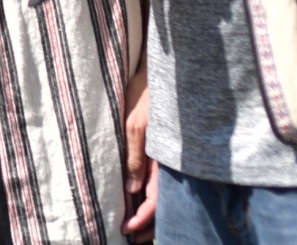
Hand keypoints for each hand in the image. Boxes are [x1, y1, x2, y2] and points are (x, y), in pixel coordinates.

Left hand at [123, 66, 157, 239]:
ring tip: (133, 225)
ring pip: (163, 194)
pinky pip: (160, 178)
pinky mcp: (164, 147)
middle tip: (129, 236)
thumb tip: (130, 189)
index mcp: (165, 159)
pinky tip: (137, 197)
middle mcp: (169, 161)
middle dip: (148, 224)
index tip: (127, 230)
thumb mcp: (135, 124)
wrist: (161, 69)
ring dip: (150, 212)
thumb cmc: (146, 92)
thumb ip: (135, 156)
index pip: (157, 201)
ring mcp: (168, 156)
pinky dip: (151, 194)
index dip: (144, 219)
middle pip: (163, 204)